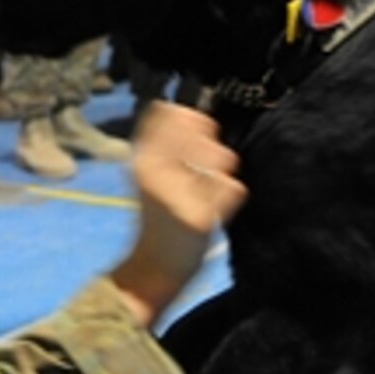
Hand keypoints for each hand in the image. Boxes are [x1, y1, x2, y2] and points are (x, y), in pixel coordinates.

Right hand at [110, 101, 245, 326]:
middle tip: (200, 173)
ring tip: (204, 192)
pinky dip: (229, 199)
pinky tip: (212, 211)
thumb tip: (177, 107)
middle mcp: (155, 171)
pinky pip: (233, 187)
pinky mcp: (198, 218)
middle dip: (211, 148)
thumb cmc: (158, 215)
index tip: (192, 139)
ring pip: (224, 157)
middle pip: (205, 129)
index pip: (173, 112)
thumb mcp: (149, 170)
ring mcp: (177, 195)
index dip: (192, 121)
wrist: (155, 266)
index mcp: (141, 158)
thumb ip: (162, 139)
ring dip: (221, 174)